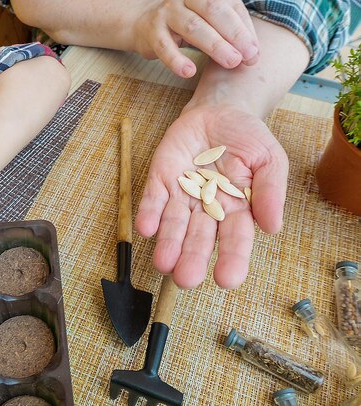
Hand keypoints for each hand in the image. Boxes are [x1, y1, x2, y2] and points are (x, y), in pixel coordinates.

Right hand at [132, 0, 258, 76]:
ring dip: (214, 45)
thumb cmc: (186, 24)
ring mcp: (167, 12)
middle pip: (213, 11)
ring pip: (193, 27)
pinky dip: (177, 60)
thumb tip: (254, 56)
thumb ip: (232, 34)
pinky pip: (164, 46)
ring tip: (230, 62)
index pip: (230, 6)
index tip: (254, 53)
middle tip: (246, 57)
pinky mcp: (151, 31)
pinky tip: (189, 72)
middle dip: (233, 34)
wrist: (144, 24)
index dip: (244, 29)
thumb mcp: (210, 23)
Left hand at [134, 104, 287, 287]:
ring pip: (173, 225)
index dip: (231, 259)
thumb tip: (273, 227)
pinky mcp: (161, 181)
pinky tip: (146, 228)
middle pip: (199, 239)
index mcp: (237, 209)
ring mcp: (181, 196)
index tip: (227, 279)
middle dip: (192, 259)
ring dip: (168, 244)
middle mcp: (206, 209)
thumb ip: (271, 190)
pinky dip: (149, 214)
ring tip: (163, 263)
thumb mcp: (269, 159)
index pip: (235, 239)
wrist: (219, 112)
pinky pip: (152, 200)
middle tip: (186, 279)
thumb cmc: (247, 139)